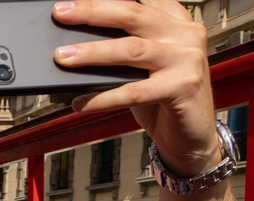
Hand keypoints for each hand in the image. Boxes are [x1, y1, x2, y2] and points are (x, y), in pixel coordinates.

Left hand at [52, 0, 220, 174]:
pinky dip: (102, 98)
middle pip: (132, 15)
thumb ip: (121, 47)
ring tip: (62, 57)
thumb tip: (74, 46)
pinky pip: (134, 91)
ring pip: (131, 50)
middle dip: (92, 11)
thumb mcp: (143, 65)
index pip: (138, 0)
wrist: (191, 134)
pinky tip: (81, 103)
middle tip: (61, 13)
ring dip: (92, 53)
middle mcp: (185, 34)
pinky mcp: (182, 87)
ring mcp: (186, 59)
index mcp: (175, 20)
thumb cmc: (163, 98)